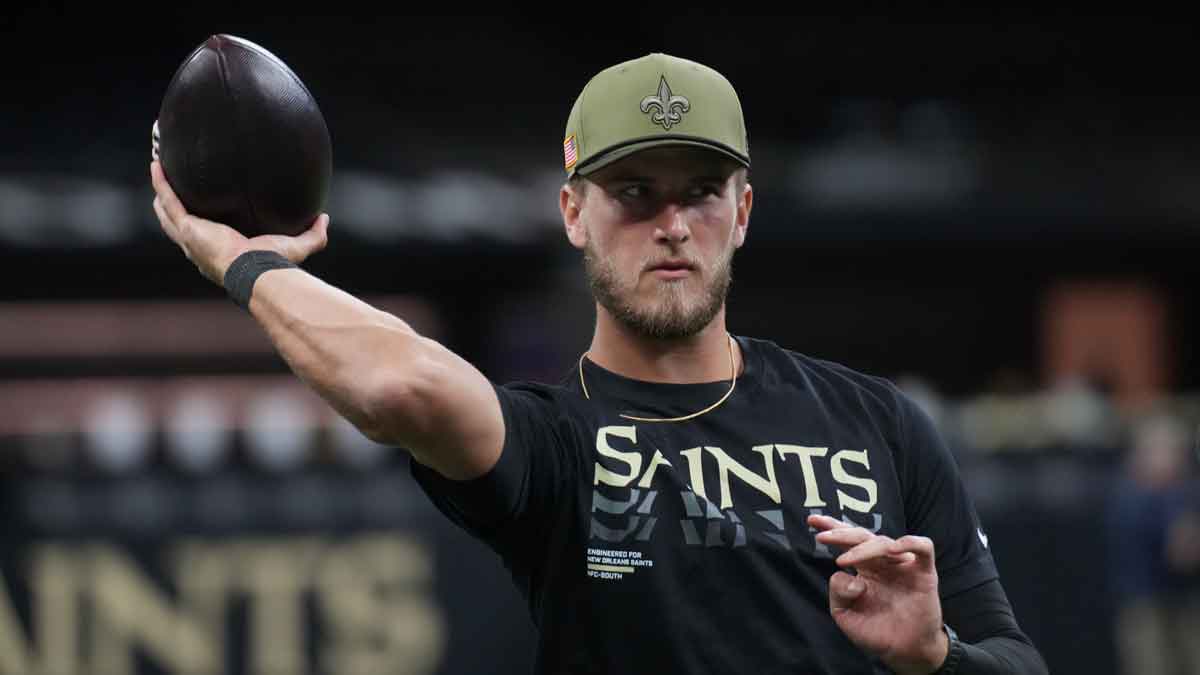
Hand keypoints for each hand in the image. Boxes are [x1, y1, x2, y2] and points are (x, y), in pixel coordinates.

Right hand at [150, 160, 328, 285]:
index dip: (201, 223)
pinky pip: (169, 200)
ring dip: (162, 192)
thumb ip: (313, 235)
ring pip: (168, 212)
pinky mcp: (188, 227)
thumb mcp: (297, 247)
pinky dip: (162, 183)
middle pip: (179, 224)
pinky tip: (157, 165)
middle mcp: (200, 248)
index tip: (204, 207)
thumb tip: (323, 218)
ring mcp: (191, 238)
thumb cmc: (274, 266)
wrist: (257, 273)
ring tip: (158, 171)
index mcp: (221, 254)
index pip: (207, 237)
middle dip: (173, 205)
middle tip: (171, 186)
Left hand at [808, 514, 947, 674]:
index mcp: (864, 567)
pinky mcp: (924, 572)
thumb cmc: (875, 631)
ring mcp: (903, 565)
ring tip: (845, 560)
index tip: (812, 521)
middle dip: (840, 532)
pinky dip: (910, 542)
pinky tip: (893, 548)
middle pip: (862, 536)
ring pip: (884, 541)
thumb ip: (838, 592)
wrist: (903, 652)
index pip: (847, 541)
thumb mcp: (845, 614)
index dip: (831, 527)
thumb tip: (851, 577)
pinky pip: (923, 547)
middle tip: (823, 537)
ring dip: (863, 548)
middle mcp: (883, 562)